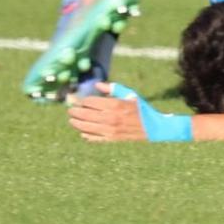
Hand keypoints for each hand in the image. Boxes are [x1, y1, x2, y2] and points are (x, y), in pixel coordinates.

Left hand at [68, 84, 193, 142]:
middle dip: (75, 112)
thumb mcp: (129, 94)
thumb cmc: (140, 108)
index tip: (79, 101)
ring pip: (87, 127)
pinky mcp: (112, 139)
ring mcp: (110, 130)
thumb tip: (97, 85)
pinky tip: (83, 133)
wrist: (152, 127)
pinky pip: (95, 138)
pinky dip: (87, 136)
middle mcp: (110, 117)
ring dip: (77, 124)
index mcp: (114, 104)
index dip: (82, 101)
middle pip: (86, 115)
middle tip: (70, 111)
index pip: (91, 102)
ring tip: (72, 121)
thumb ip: (112, 88)